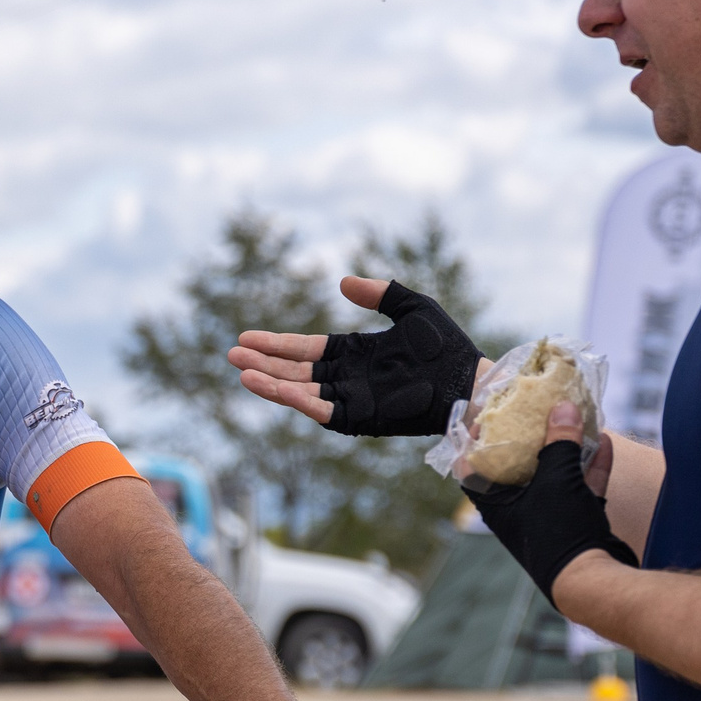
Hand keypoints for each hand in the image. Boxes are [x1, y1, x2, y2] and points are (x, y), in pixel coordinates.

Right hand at [229, 277, 483, 435]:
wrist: (469, 381)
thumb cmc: (447, 346)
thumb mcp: (412, 307)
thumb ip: (378, 293)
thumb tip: (342, 282)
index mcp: (354, 354)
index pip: (305, 350)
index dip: (275, 344)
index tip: (246, 339)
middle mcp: (346, 379)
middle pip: (294, 371)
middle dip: (263, 363)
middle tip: (232, 355)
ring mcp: (351, 399)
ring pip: (300, 392)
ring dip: (270, 383)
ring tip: (242, 373)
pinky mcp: (359, 417)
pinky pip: (321, 410)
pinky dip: (297, 400)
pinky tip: (274, 389)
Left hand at [460, 403, 636, 608]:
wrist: (593, 581)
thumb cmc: (559, 531)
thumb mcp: (556, 479)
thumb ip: (559, 442)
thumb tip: (562, 407)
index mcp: (496, 503)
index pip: (472, 469)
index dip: (474, 442)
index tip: (485, 416)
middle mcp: (518, 510)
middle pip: (518, 467)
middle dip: (531, 438)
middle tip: (538, 409)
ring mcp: (548, 517)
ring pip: (555, 475)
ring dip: (567, 448)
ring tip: (576, 418)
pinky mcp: (576, 522)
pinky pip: (581, 488)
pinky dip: (592, 467)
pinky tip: (605, 442)